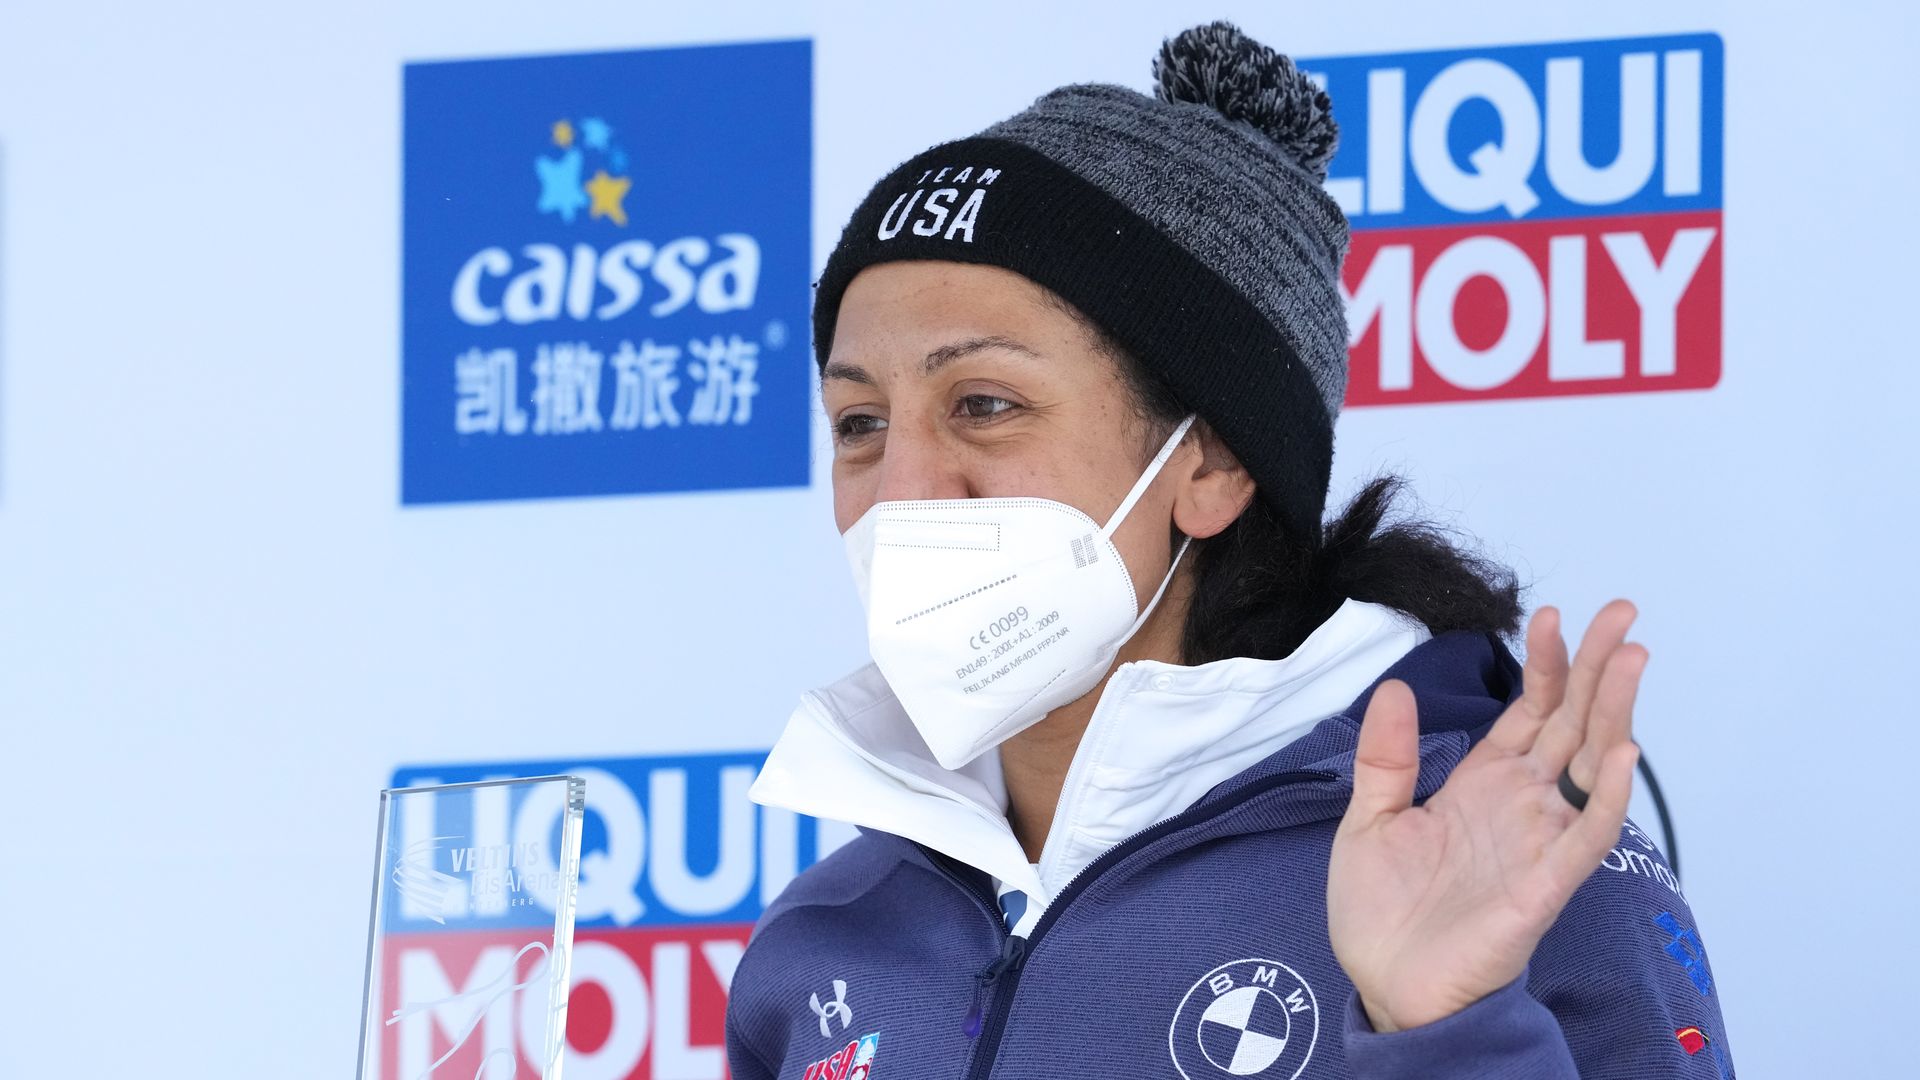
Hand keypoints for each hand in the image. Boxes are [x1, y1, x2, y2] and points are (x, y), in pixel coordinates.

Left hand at [1326, 601, 1646, 1032]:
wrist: (1386, 985)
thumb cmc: (1383, 911)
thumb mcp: (1369, 819)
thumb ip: (1386, 757)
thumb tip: (1397, 687)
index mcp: (1482, 783)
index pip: (1529, 710)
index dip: (1545, 664)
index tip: (1552, 614)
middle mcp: (1520, 803)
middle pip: (1571, 722)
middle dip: (1597, 667)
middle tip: (1623, 612)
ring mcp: (1539, 840)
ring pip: (1591, 765)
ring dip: (1614, 711)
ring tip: (1631, 658)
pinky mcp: (1546, 884)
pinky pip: (1587, 833)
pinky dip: (1608, 794)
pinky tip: (1622, 749)